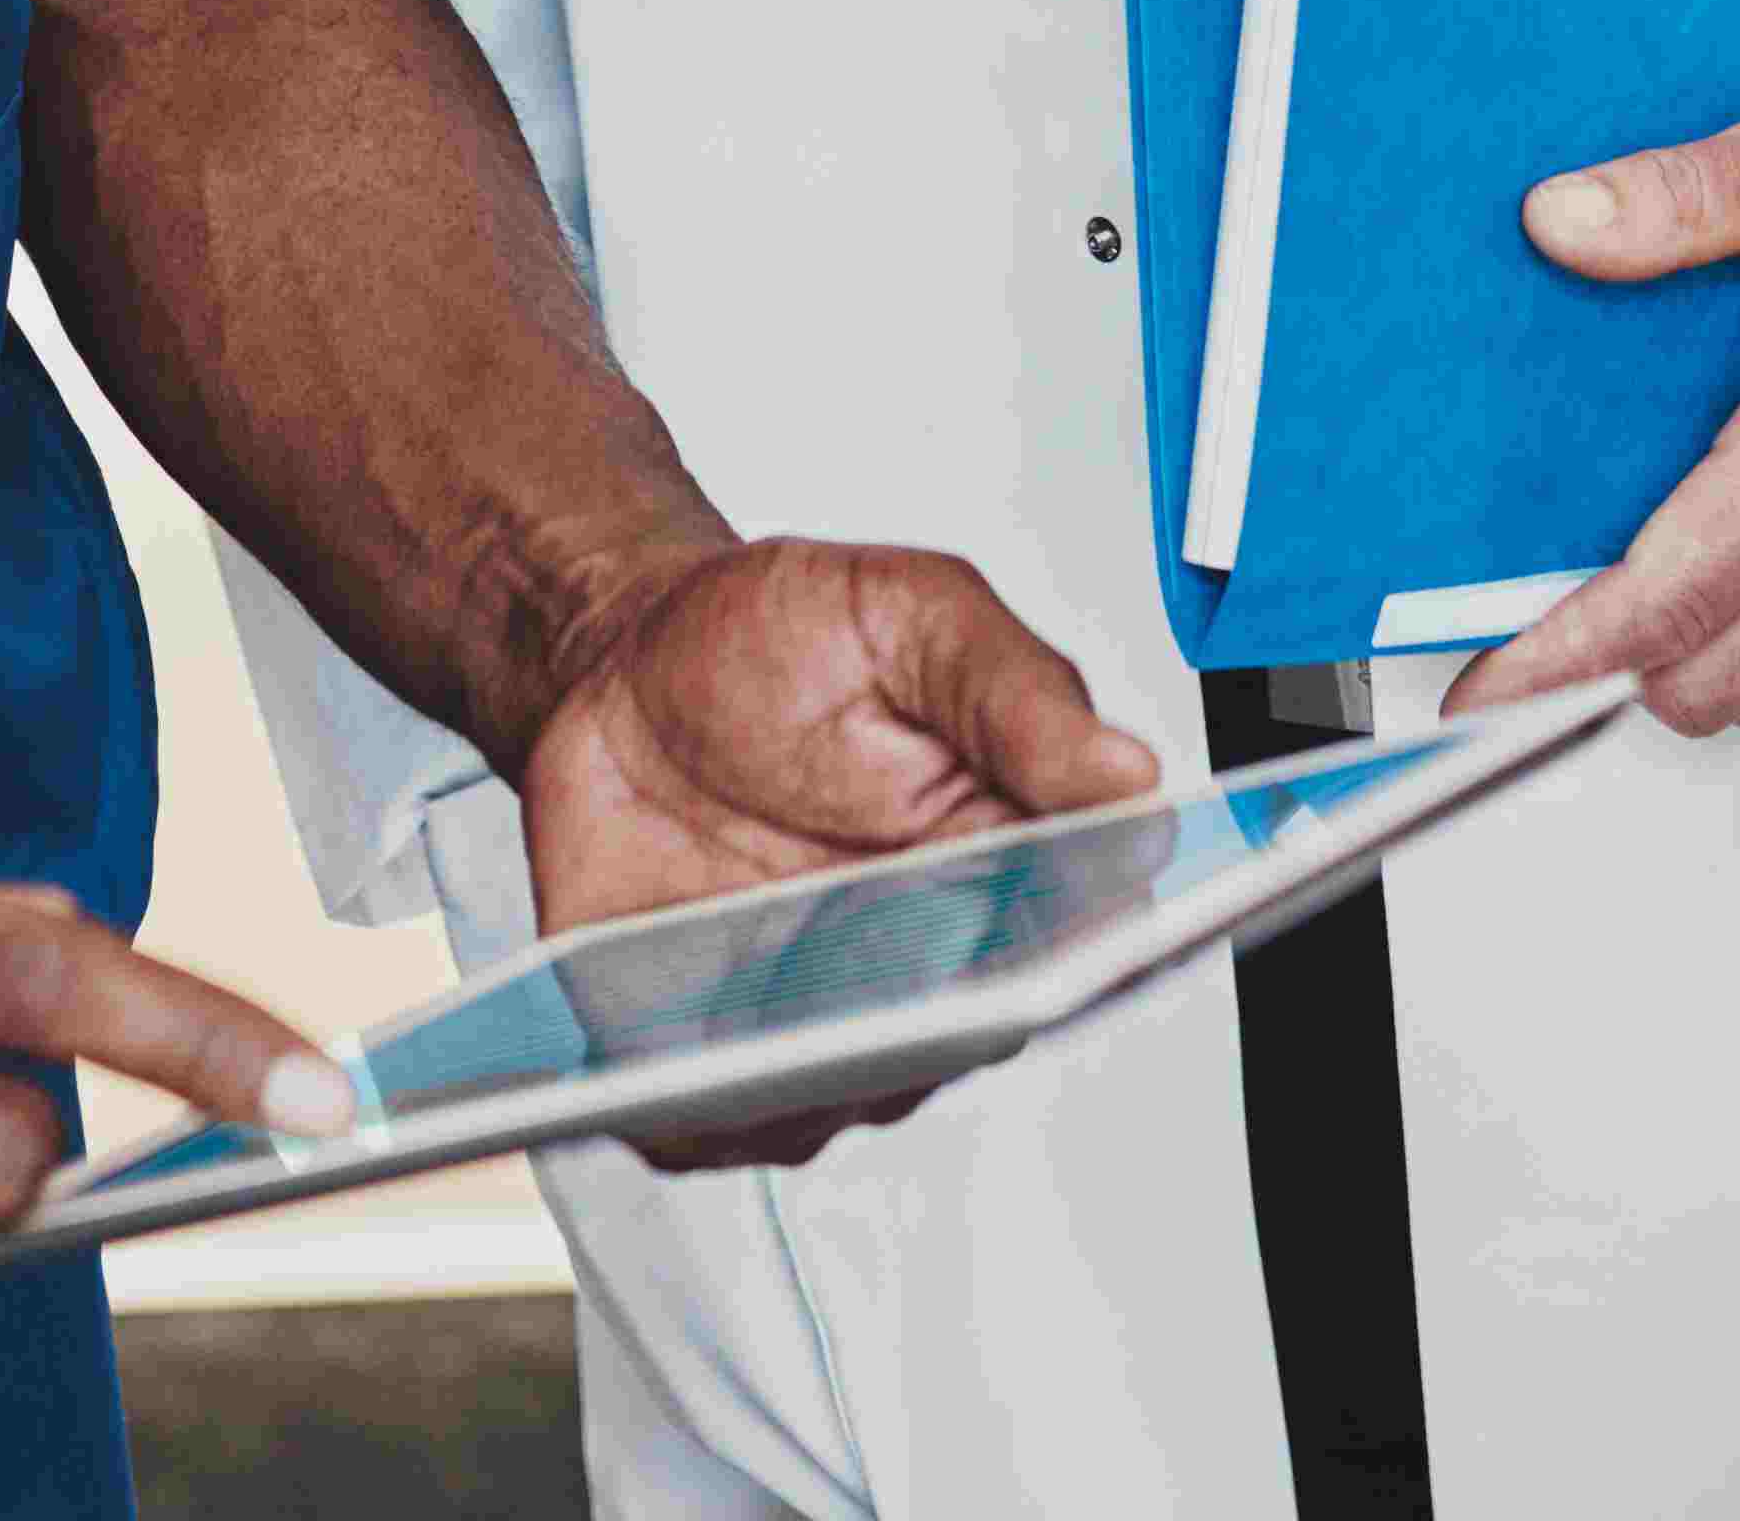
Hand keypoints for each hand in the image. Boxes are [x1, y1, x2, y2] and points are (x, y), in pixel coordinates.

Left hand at [511, 537, 1159, 1170]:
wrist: (612, 671)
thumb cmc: (768, 643)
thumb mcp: (909, 617)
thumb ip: (1016, 695)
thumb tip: (1127, 774)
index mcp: (1009, 854)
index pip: (1093, 935)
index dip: (1091, 950)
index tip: (1069, 936)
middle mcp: (932, 959)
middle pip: (976, 1032)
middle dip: (950, 1009)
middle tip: (917, 963)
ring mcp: (827, 1021)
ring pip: (855, 1092)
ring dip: (826, 1054)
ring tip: (788, 1000)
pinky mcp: (713, 1063)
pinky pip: (722, 1121)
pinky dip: (703, 1090)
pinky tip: (682, 1036)